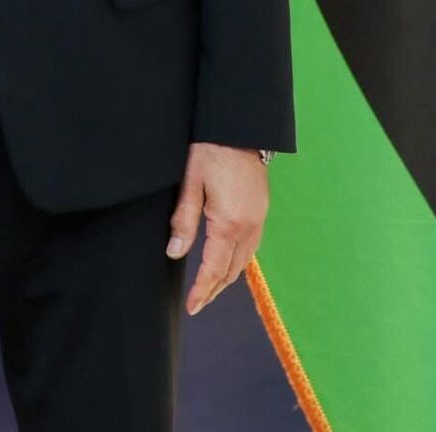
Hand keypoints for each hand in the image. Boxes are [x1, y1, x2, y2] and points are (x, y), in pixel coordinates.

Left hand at [167, 141, 268, 314]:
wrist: (240, 128)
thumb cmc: (210, 151)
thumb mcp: (191, 184)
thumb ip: (183, 221)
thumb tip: (174, 253)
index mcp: (229, 223)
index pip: (214, 268)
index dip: (202, 290)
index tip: (192, 307)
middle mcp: (249, 227)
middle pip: (232, 270)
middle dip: (214, 289)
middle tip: (198, 304)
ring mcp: (259, 220)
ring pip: (244, 261)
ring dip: (226, 277)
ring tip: (209, 289)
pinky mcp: (261, 211)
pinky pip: (251, 246)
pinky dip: (237, 261)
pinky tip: (227, 262)